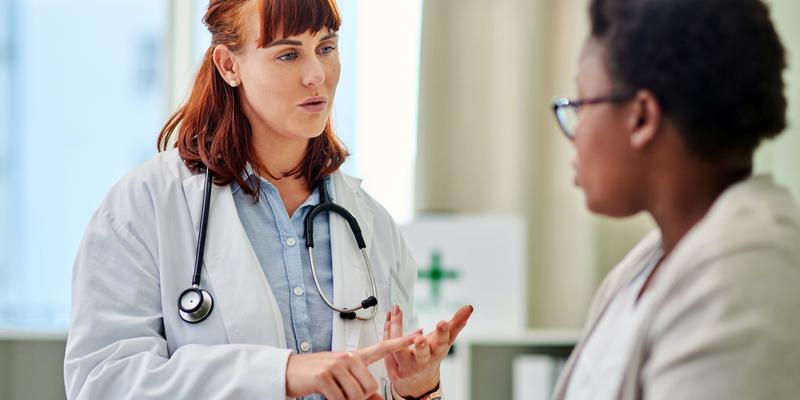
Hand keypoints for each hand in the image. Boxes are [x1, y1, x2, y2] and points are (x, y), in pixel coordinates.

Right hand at [286, 330, 421, 399]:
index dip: (401, 341)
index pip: (382, 347)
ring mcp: (336, 365)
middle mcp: (348, 357)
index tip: (418, 333)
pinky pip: (340, 398)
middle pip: (370, 386)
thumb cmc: (317, 376)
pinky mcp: (324, 376)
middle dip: (360, 398)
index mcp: (354, 356)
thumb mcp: (342, 381)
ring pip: (356, 395)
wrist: (289, 372)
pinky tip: (326, 393)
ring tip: (333, 392)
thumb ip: (361, 388)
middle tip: (344, 393)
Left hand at [384, 304, 473, 397]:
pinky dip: (387, 331)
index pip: (442, 343)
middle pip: (423, 355)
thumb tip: (468, 308)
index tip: (443, 323)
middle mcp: (423, 361)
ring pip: (398, 351)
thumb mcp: (445, 340)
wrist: (417, 382)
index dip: (443, 334)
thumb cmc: (431, 356)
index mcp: (437, 353)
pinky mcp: (393, 368)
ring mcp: (407, 366)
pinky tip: (388, 319)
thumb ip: (456, 323)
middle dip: (422, 347)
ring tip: (395, 315)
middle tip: (420, 338)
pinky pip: (388, 348)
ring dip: (396, 332)